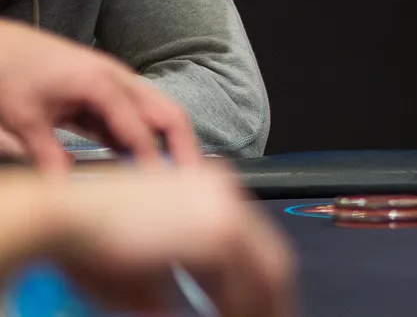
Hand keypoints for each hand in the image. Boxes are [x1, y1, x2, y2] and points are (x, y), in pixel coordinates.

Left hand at [0, 20, 200, 170]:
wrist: (2, 43)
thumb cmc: (11, 71)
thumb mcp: (24, 117)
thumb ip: (47, 154)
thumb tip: (61, 192)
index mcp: (100, 83)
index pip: (138, 130)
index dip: (151, 161)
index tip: (159, 190)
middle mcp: (118, 79)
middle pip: (167, 112)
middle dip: (184, 144)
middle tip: (194, 177)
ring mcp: (116, 81)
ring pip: (157, 111)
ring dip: (170, 140)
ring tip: (178, 173)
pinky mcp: (107, 88)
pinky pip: (136, 114)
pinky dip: (145, 136)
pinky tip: (141, 160)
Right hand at [40, 163, 295, 316]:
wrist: (62, 218)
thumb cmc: (86, 242)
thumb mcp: (143, 267)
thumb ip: (175, 288)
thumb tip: (178, 310)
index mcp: (209, 192)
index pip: (254, 244)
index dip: (261, 283)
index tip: (263, 309)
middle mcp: (225, 195)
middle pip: (270, 256)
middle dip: (273, 299)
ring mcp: (224, 211)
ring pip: (265, 271)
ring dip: (262, 307)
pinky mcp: (216, 234)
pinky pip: (244, 282)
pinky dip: (243, 309)